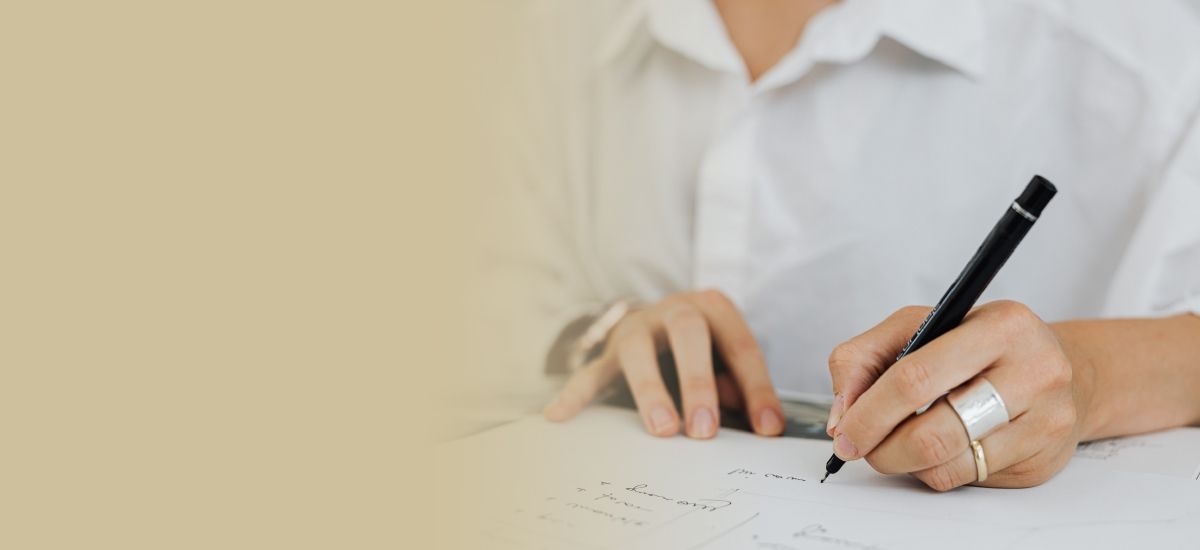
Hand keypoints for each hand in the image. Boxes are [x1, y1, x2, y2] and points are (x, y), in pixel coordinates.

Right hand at [543, 290, 785, 438]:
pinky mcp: (609, 349)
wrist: (662, 317)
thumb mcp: (729, 357)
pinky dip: (574, 394)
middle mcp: (675, 309)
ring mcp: (638, 326)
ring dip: (650, 390)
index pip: (740, 347)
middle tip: (705, 431)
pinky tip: (558, 417)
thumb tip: (763, 427)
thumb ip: (744, 386)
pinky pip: (590, 371)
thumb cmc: (706, 347)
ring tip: (661, 430)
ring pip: (637, 349)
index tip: (766, 429)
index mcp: (714, 308)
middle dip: (698, 384)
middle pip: (688, 335)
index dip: (756, 389)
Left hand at [825, 301, 1093, 490]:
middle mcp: (1033, 372)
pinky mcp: (1043, 460)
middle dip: (882, 449)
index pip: (916, 378)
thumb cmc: (978, 344)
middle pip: (932, 433)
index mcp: (999, 327)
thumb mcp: (918, 325)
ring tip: (899, 445)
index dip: (869, 413)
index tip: (844, 432)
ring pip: (948, 466)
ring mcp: (1045, 421)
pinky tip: (939, 448)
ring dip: (906, 464)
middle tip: (862, 448)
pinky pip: (968, 480)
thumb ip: (864, 358)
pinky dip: (938, 471)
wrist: (1063, 369)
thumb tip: (841, 416)